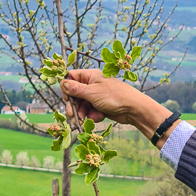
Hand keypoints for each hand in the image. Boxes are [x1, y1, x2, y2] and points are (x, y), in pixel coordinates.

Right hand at [61, 69, 179, 144]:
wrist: (133, 109)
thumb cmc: (114, 96)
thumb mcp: (92, 92)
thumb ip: (76, 89)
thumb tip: (62, 83)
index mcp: (90, 76)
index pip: (72, 77)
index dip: (67, 87)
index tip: (66, 98)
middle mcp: (93, 84)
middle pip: (75, 94)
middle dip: (74, 105)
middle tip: (71, 115)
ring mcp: (97, 96)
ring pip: (83, 104)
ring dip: (82, 112)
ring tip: (83, 120)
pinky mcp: (101, 106)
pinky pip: (91, 111)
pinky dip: (93, 115)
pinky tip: (98, 117)